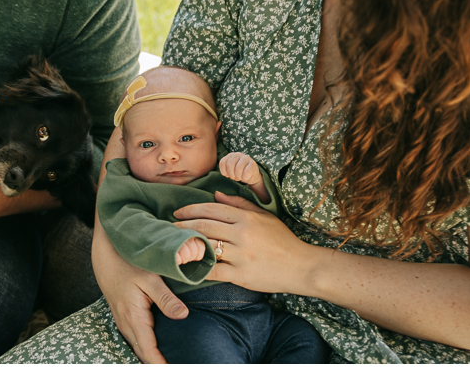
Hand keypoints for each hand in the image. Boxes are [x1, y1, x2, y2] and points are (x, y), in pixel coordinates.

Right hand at [92, 215, 187, 363]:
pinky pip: (135, 339)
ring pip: (138, 348)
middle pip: (143, 354)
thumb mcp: (150, 278)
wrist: (106, 257)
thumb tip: (183, 315)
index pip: (149, 352)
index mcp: (134, 317)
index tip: (174, 370)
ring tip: (169, 361)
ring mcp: (123, 322)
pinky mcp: (123, 318)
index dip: (161, 365)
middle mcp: (126, 325)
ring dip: (151, 357)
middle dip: (158, 364)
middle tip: (177, 366)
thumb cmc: (128, 264)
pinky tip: (157, 347)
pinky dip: (146, 347)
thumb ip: (166, 298)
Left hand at [173, 191, 311, 293]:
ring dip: (188, 245)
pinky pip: (214, 271)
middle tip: (168, 227)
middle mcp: (242, 234)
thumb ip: (239, 204)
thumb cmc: (281, 239)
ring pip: (207, 247)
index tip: (177, 213)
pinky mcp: (241, 275)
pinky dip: (199, 269)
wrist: (300, 266)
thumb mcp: (263, 216)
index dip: (191, 210)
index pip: (211, 210)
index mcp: (246, 218)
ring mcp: (241, 255)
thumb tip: (215, 194)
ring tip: (174, 245)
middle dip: (183, 226)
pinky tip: (188, 267)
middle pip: (205, 227)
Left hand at [219, 151, 261, 186]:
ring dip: (238, 176)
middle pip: (229, 164)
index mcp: (230, 155)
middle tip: (235, 178)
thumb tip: (217, 193)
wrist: (251, 177)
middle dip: (231, 175)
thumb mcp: (229, 173)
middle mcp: (237, 154)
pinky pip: (246, 172)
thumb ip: (223, 174)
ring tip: (240, 177)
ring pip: (238, 169)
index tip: (228, 176)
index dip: (225, 172)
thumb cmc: (238, 175)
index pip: (222, 162)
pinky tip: (246, 177)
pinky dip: (245, 178)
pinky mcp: (253, 164)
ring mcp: (246, 158)